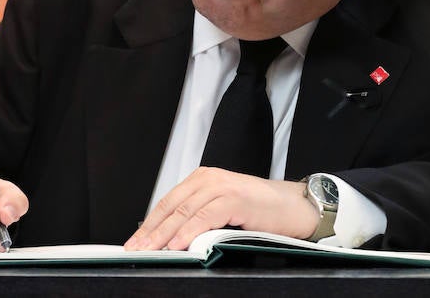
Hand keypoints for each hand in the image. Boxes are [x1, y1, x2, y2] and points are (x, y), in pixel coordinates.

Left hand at [124, 167, 316, 250]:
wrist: (295, 206)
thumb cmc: (261, 212)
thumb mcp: (224, 211)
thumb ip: (201, 218)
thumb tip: (172, 240)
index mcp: (202, 180)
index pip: (168, 202)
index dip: (149, 224)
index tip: (134, 242)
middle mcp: (208, 179)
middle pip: (171, 207)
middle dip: (150, 231)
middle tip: (134, 250)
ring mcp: (221, 186)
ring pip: (184, 211)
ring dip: (164, 234)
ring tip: (150, 251)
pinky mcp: (234, 198)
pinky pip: (205, 216)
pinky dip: (189, 231)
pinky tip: (178, 245)